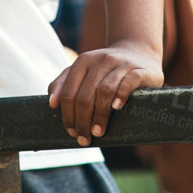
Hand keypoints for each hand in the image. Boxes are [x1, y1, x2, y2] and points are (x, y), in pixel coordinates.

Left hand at [48, 40, 162, 146]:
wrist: (139, 53)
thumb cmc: (107, 70)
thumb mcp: (84, 72)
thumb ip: (64, 84)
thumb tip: (52, 103)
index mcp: (84, 61)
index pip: (69, 92)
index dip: (68, 115)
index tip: (72, 132)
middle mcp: (102, 60)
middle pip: (85, 95)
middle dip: (82, 120)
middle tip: (84, 138)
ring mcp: (121, 64)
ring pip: (104, 91)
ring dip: (99, 115)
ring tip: (98, 132)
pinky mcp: (140, 70)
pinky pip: (127, 83)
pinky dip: (120, 96)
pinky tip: (116, 108)